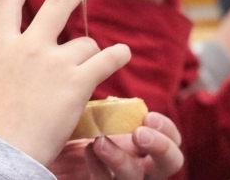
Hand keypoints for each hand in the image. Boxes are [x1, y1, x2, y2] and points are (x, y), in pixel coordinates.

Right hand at [0, 0, 131, 165]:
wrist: (2, 154)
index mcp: (2, 46)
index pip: (8, 3)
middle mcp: (31, 47)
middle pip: (58, 4)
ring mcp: (56, 64)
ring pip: (84, 43)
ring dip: (90, 52)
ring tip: (90, 65)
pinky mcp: (77, 83)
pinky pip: (106, 61)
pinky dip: (117, 56)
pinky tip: (122, 53)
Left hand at [50, 111, 183, 179]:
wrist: (57, 153)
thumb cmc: (83, 128)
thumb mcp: (102, 114)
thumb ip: (116, 105)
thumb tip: (115, 62)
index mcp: (148, 145)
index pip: (172, 141)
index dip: (167, 130)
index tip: (149, 116)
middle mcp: (142, 164)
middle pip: (170, 164)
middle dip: (160, 147)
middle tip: (139, 133)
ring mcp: (122, 176)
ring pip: (134, 177)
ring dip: (120, 158)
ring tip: (100, 141)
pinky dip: (98, 168)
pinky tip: (87, 150)